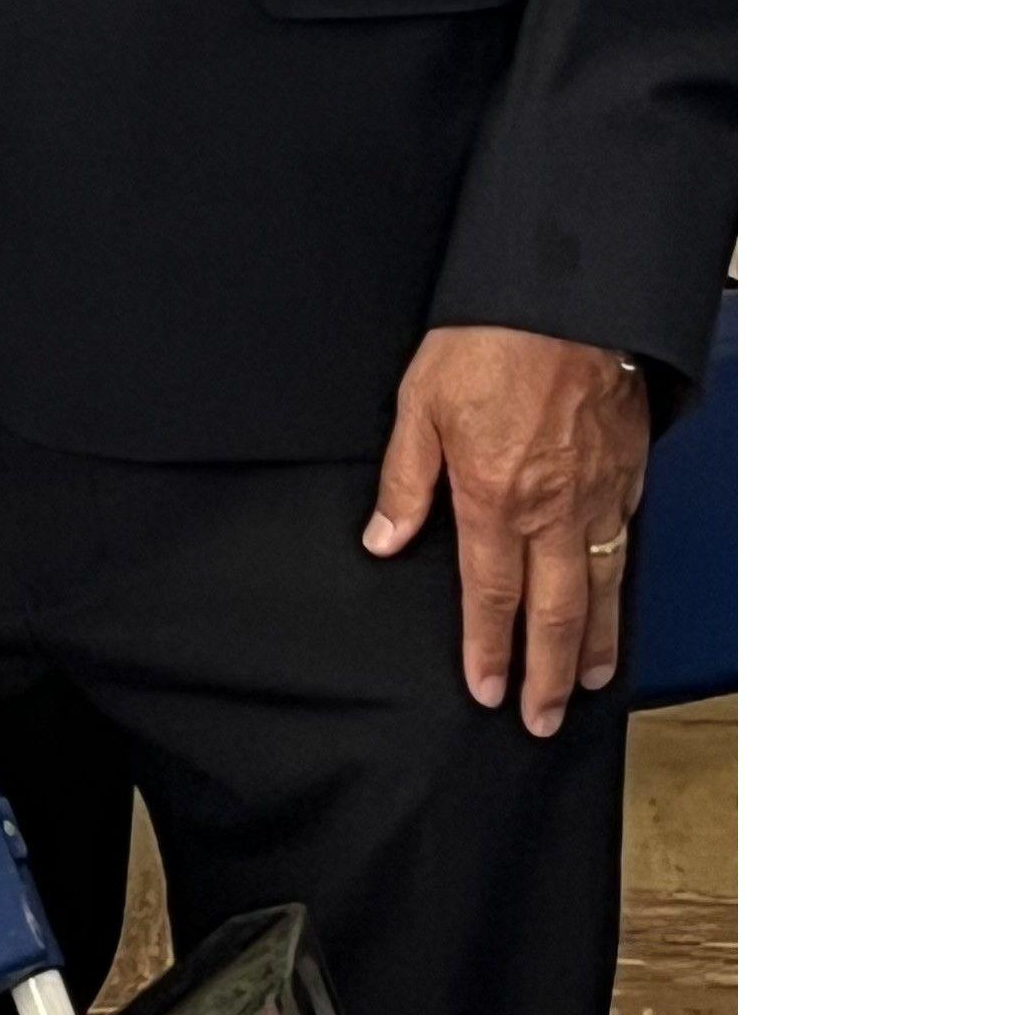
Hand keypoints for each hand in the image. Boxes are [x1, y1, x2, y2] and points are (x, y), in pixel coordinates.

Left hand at [365, 323, 652, 736]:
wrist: (564, 295)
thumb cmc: (489, 338)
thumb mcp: (420, 402)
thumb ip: (405, 479)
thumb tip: (385, 536)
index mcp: (495, 496)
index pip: (492, 597)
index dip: (490, 650)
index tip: (487, 689)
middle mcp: (554, 508)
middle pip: (556, 613)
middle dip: (550, 674)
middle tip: (546, 718)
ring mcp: (600, 494)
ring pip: (602, 588)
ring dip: (598, 643)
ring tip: (592, 681)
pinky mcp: (629, 471)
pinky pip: (626, 542)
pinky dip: (622, 582)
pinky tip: (616, 597)